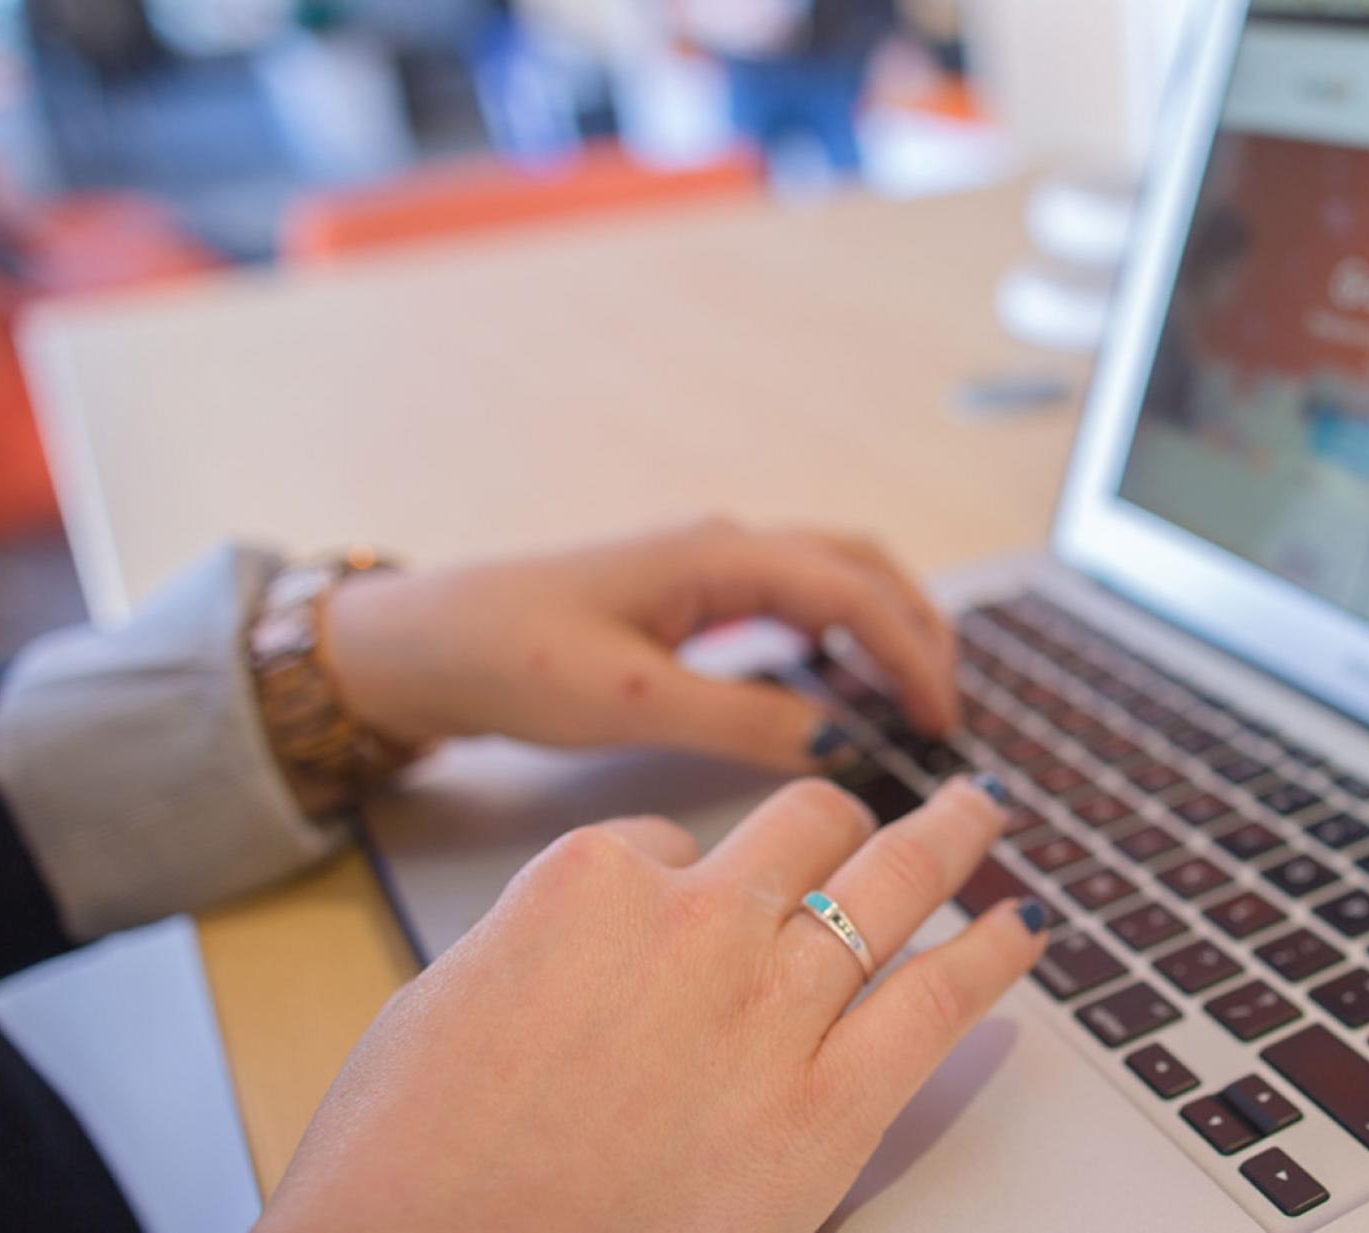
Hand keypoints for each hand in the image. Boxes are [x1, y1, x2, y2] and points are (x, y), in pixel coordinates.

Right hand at [258, 776, 1050, 1232]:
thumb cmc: (406, 1167)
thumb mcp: (442, 1005)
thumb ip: (543, 945)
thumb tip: (594, 938)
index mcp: (588, 883)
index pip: (671, 841)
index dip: (689, 877)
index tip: (703, 901)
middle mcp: (693, 923)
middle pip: (807, 828)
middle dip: (854, 818)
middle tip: (902, 808)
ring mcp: (769, 1008)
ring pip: (887, 883)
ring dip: (951, 840)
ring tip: (983, 817)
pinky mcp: (826, 1107)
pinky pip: (936, 997)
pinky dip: (992, 955)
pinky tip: (1020, 929)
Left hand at [322, 520, 959, 771]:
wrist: (419, 644)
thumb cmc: (509, 658)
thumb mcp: (628, 701)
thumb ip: (739, 719)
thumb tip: (839, 743)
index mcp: (717, 557)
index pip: (853, 592)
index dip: (911, 655)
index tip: (942, 721)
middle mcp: (723, 548)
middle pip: (861, 568)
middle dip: (919, 631)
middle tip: (949, 711)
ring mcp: (708, 567)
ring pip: (833, 577)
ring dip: (886, 627)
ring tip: (917, 699)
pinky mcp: (689, 596)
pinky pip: (793, 599)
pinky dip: (841, 634)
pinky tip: (844, 684)